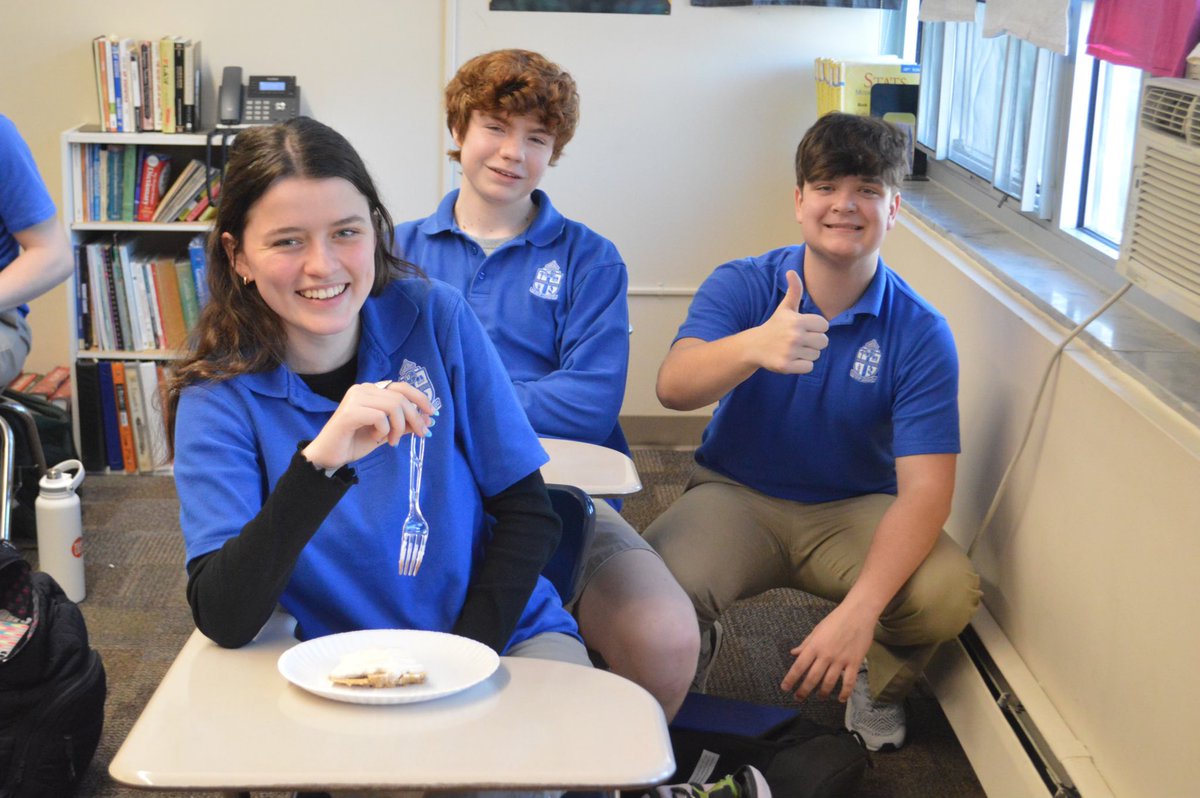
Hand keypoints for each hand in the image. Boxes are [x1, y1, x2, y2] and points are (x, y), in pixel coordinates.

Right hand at [301, 380, 435, 470]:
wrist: (330, 456)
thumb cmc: (355, 442)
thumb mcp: (387, 433)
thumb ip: (405, 425)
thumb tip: (429, 420)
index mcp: (371, 390)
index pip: (401, 387)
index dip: (420, 398)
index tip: (432, 414)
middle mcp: (362, 389)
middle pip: (401, 398)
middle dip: (415, 418)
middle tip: (420, 435)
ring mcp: (355, 398)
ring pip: (393, 406)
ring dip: (399, 427)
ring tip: (392, 441)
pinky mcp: (350, 412)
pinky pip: (380, 417)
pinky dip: (384, 430)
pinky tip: (375, 437)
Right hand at [751, 270, 829, 374]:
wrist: (754, 346)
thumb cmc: (774, 326)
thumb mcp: (785, 308)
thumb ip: (794, 291)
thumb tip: (792, 271)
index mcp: (797, 321)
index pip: (824, 326)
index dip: (816, 328)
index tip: (803, 329)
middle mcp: (794, 336)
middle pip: (823, 342)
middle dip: (814, 342)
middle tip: (799, 341)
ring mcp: (790, 352)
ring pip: (816, 355)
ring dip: (807, 354)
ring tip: (793, 349)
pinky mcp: (786, 366)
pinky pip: (808, 367)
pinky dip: (802, 365)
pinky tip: (791, 359)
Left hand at [779, 602, 875, 702]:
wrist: (858, 613)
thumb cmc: (836, 619)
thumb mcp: (817, 630)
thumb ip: (805, 644)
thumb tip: (793, 653)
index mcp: (814, 646)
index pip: (799, 666)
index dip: (791, 679)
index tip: (785, 688)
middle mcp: (826, 655)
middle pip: (812, 678)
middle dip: (804, 691)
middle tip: (799, 698)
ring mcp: (841, 660)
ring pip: (829, 683)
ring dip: (823, 693)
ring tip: (819, 697)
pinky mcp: (854, 662)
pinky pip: (849, 682)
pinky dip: (845, 692)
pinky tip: (841, 699)